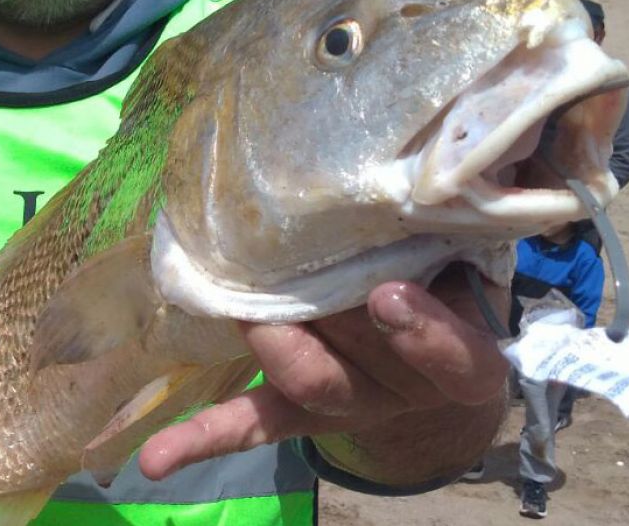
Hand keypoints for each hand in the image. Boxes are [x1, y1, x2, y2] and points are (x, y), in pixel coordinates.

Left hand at [139, 266, 509, 480]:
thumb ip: (454, 236)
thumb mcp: (471, 270)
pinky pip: (253, 425)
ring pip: (310, 383)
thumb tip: (428, 169)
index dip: (426, 334)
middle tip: (299, 264)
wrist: (431, 367)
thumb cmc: (450, 293)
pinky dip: (204, 438)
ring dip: (275, 343)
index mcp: (462, 361)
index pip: (460, 361)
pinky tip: (157, 458)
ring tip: (248, 306)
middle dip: (330, 311)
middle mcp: (405, 391)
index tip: (386, 294)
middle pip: (366, 361)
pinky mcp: (297, 413)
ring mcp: (348, 405)